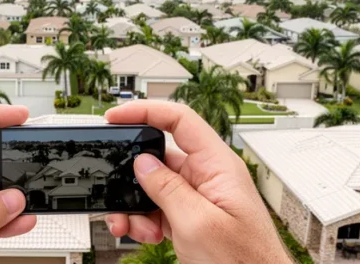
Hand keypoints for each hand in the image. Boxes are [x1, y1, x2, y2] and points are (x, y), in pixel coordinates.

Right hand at [104, 100, 290, 263]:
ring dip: (137, 205)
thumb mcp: (198, 224)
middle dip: (133, 175)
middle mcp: (209, 177)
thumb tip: (143, 164)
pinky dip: (144, 219)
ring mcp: (199, 198)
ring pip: (154, 186)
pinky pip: (159, 207)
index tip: (116, 116)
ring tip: (131, 224)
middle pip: (160, 157)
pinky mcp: (191, 217)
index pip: (180, 121)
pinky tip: (144, 233)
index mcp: (218, 166)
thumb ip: (168, 189)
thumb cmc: (244, 262)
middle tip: (115, 190)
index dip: (146, 111)